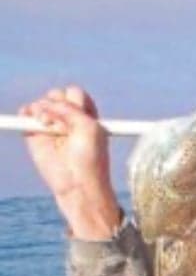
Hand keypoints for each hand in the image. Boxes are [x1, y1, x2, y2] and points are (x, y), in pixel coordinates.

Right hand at [20, 86, 120, 238]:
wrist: (76, 182)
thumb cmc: (89, 157)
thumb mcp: (89, 127)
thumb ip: (70, 108)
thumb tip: (45, 104)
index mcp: (87, 116)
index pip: (75, 94)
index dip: (73, 99)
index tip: (79, 114)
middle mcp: (69, 119)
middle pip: (57, 95)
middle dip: (57, 102)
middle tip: (63, 123)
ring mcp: (51, 126)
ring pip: (41, 103)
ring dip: (43, 109)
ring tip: (50, 126)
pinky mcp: (35, 134)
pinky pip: (26, 113)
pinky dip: (26, 112)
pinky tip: (34, 121)